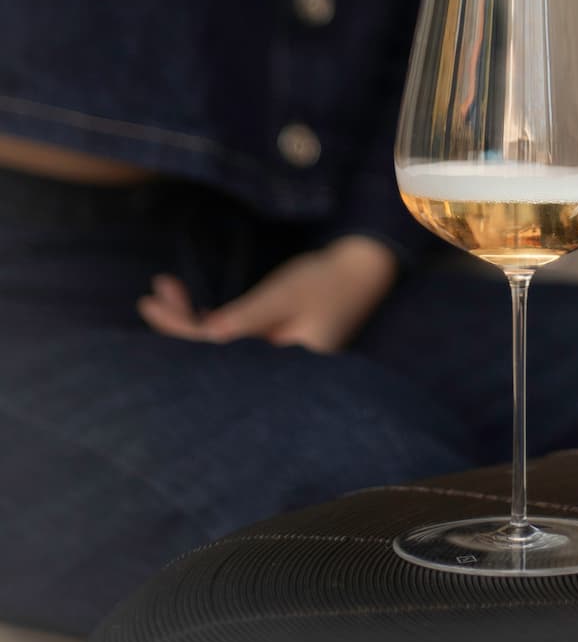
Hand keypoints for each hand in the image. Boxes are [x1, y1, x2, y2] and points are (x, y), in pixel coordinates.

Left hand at [137, 235, 397, 353]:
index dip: (178, 331)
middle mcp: (269, 372)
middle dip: (177, 325)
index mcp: (276, 368)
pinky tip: (194, 307)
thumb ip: (247, 317)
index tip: (151, 304)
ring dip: (191, 319)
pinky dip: (210, 321)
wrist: (363, 269)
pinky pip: (231, 340)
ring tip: (165, 289)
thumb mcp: (286, 294)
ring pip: (218, 346)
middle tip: (153, 294)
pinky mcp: (271, 345)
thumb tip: (205, 337)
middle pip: (210, 356)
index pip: (214, 354)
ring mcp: (269, 360)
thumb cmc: (327, 279)